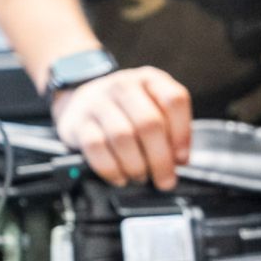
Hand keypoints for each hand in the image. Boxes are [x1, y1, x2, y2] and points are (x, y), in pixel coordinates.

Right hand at [53, 66, 191, 188]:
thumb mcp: (154, 108)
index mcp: (151, 79)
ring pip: (123, 137)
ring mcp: (98, 101)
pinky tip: (121, 177)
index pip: (174, 101)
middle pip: (149, 123)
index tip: (182, 159)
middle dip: (161, 159)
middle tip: (165, 180)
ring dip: (137, 166)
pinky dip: (112, 169)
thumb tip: (178, 161)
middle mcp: (124, 85)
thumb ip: (171, 130)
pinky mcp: (78, 122)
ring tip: (142, 177)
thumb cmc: (127, 111)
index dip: (182, 134)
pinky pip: (97, 148)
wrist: (83, 102)